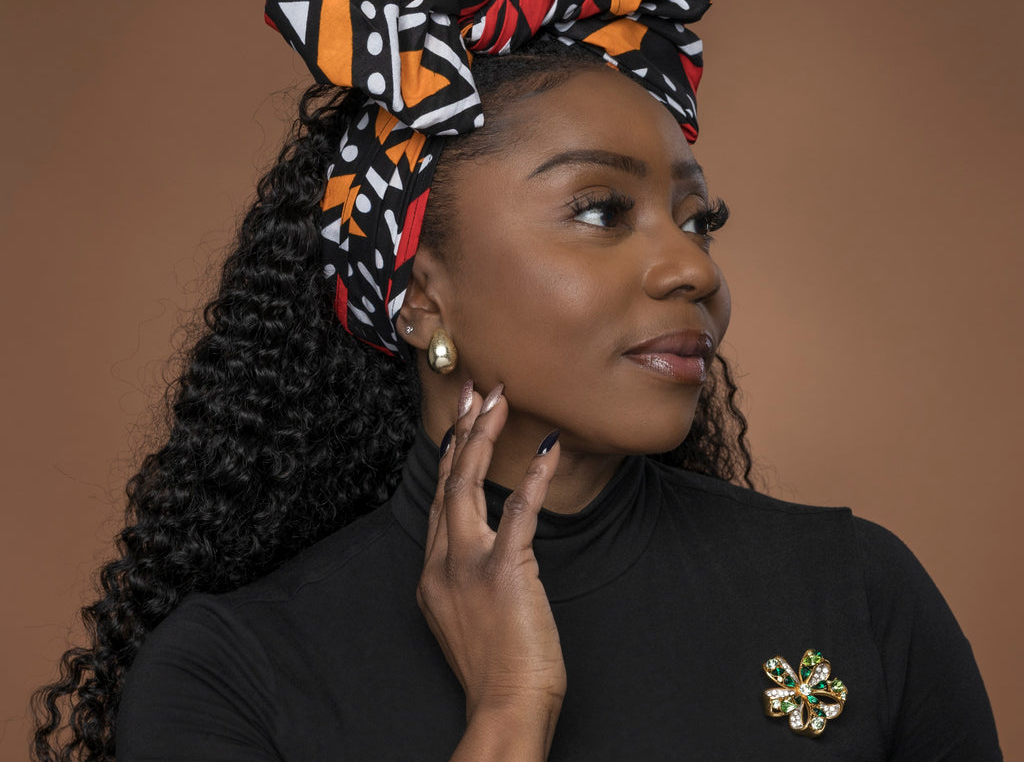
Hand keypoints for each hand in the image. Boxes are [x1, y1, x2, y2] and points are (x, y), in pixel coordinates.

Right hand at [417, 382, 564, 750]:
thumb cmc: (496, 668)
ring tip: (498, 401)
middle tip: (475, 391)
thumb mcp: (466, 615)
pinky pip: (518, 512)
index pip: (440, 499)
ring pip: (468, 484)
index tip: (461, 421)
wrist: (504, 710)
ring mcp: (467, 564)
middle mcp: (441, 561)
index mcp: (433, 571)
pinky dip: (532, 478)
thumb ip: (467, 575)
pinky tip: (545, 450)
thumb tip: (491, 545)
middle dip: (463, 429)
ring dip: (483, 436)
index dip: (451, 455)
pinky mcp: (502, 570)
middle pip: (448, 480)